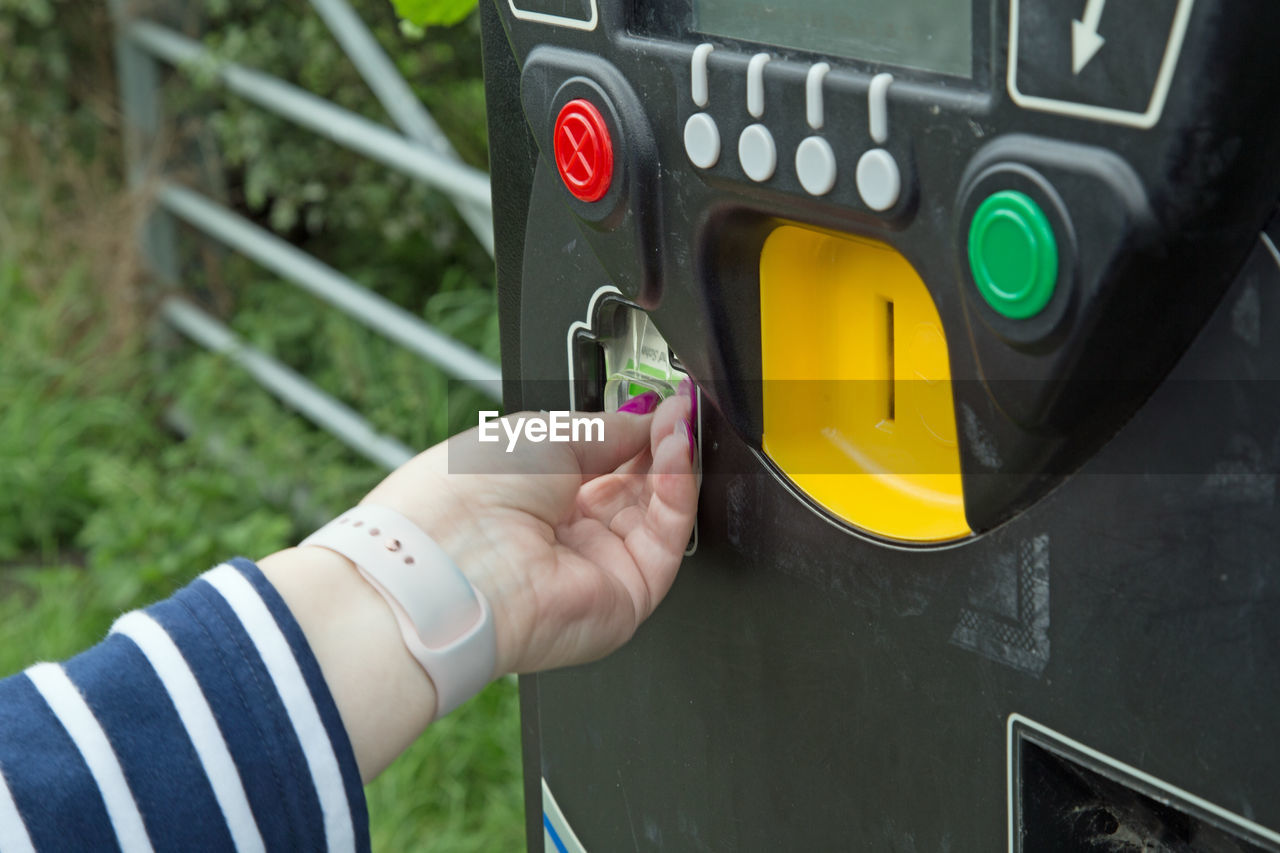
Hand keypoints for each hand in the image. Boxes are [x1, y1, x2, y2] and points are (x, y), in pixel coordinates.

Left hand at [359, 387, 698, 676]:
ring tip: (677, 428)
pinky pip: (667, 539)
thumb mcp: (543, 433)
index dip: (638, 430)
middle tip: (675, 411)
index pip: (608, 462)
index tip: (662, 402)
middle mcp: (569, 534)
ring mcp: (599, 566)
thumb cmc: (468, 497)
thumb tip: (650, 417)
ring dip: (675, 463)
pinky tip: (677, 453)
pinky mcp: (627, 595)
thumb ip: (608, 427)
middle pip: (640, 486)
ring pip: (660, 512)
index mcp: (538, 495)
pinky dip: (679, 492)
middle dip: (661, 443)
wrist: (450, 565)